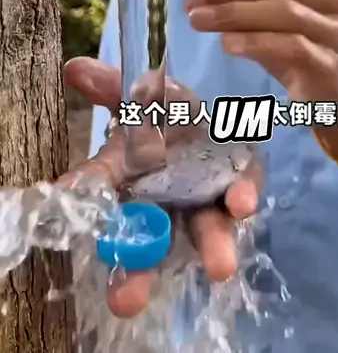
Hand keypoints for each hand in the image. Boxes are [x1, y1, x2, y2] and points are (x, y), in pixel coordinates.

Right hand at [61, 58, 259, 317]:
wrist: (211, 115)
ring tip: (219, 267)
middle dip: (137, 274)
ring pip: (203, 231)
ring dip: (211, 248)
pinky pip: (240, 195)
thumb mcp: (141, 97)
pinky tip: (243, 203)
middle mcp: (164, 201)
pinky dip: (242, 198)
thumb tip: (76, 67)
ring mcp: (204, 200)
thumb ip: (113, 87)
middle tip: (126, 300)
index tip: (64, 209)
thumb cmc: (167, 113)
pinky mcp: (240, 186)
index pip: (101, 192)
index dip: (83, 203)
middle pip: (147, 243)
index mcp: (130, 179)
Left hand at [186, 0, 337, 101]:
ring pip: (286, 11)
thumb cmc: (295, 47)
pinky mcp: (333, 64)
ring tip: (200, 20)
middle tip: (192, 1)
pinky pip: (292, 46)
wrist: (330, 96)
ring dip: (236, 14)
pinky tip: (227, 44)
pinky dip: (256, 42)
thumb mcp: (265, 16)